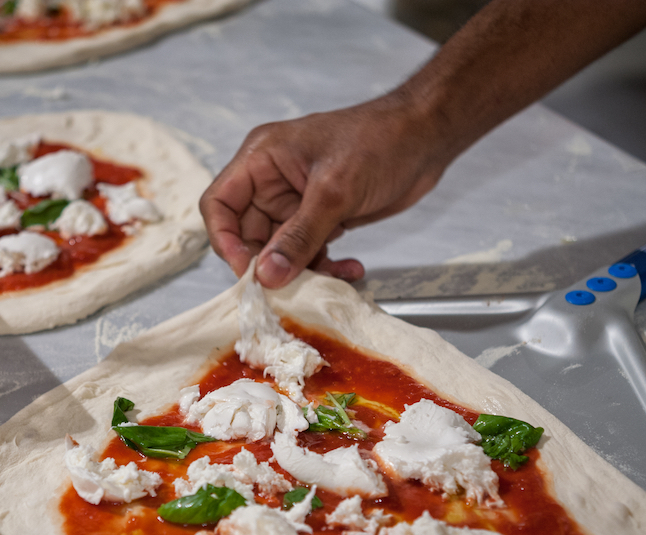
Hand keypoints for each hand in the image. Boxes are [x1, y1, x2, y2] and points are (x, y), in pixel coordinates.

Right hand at [199, 93, 450, 287]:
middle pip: (248, 235)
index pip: (219, 205)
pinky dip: (326, 265)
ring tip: (332, 276)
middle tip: (292, 287)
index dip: (226, 241)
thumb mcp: (334, 191)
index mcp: (261, 159)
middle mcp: (271, 181)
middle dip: (269, 264)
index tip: (248, 273)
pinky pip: (309, 251)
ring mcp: (296, 201)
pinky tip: (351, 268)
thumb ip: (299, 236)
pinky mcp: (321, 217)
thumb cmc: (380, 141)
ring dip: (303, 270)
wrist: (426, 136)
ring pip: (280, 250)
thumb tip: (267, 275)